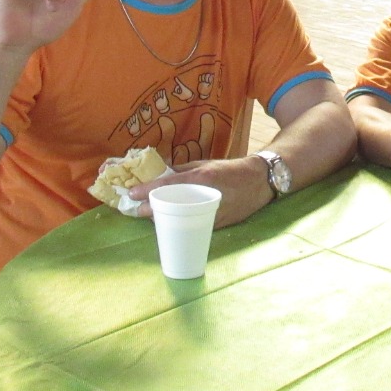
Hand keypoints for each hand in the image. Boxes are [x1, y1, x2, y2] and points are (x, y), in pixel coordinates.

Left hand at [129, 156, 270, 227]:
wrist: (259, 181)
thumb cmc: (230, 170)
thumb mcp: (204, 164)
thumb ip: (182, 170)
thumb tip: (159, 173)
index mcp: (201, 178)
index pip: (168, 185)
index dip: (147, 191)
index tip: (131, 194)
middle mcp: (205, 196)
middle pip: (170, 207)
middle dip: (150, 210)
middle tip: (137, 209)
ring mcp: (212, 213)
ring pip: (180, 220)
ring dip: (163, 219)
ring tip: (150, 215)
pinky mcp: (217, 225)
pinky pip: (193, 226)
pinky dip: (180, 224)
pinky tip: (171, 222)